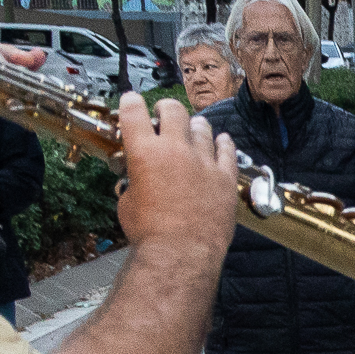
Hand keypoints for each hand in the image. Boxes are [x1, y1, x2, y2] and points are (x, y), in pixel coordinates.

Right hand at [111, 93, 238, 259]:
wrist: (181, 252)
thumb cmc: (150, 234)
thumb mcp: (127, 204)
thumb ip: (132, 183)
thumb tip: (134, 182)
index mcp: (144, 152)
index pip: (134, 112)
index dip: (131, 102)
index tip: (132, 101)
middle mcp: (174, 150)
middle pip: (173, 110)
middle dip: (166, 107)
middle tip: (163, 111)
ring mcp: (203, 161)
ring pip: (202, 127)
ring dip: (194, 124)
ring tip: (192, 127)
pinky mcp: (224, 177)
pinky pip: (227, 150)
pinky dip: (223, 143)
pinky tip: (222, 140)